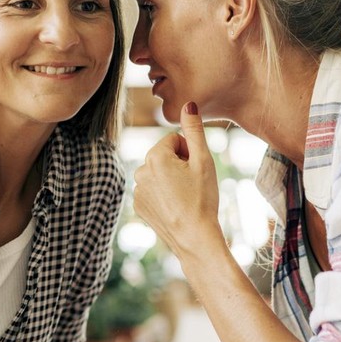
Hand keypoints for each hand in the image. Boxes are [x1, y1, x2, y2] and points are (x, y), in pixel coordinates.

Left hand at [133, 102, 222, 256]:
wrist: (194, 238)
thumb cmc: (203, 199)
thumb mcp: (203, 161)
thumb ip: (194, 130)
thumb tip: (188, 103)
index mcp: (155, 156)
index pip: (174, 140)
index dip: (189, 153)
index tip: (195, 171)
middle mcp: (140, 170)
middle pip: (165, 156)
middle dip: (180, 165)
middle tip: (192, 185)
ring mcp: (137, 190)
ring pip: (159, 173)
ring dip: (172, 179)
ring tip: (185, 197)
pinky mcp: (138, 205)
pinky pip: (153, 190)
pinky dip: (164, 194)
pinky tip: (176, 207)